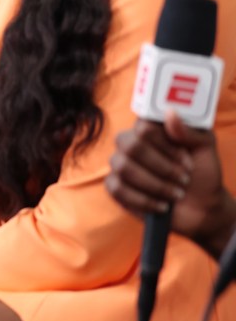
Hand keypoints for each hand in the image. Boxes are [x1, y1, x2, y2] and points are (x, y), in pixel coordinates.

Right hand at [108, 111, 235, 256]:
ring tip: (176, 195)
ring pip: (124, 168)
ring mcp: (120, 164)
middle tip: (183, 179)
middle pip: (131, 146)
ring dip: (155, 185)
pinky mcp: (114, 186)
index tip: (187, 161)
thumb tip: (170, 113)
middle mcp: (131, 143)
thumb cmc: (202, 174)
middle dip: (162, 167)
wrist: (201, 208)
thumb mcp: (206, 150)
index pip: (144, 127)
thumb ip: (190, 131)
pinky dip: (144, 200)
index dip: (166, 146)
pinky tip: (162, 205)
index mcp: (150, 130)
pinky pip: (118, 189)